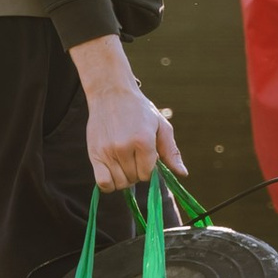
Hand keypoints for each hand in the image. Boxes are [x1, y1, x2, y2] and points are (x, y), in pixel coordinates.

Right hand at [74, 41, 184, 192]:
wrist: (110, 93)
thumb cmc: (139, 110)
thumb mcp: (160, 126)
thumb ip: (171, 151)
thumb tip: (183, 174)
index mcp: (143, 141)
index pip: (147, 174)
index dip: (148, 168)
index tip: (145, 156)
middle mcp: (124, 147)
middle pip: (134, 179)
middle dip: (137, 171)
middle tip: (134, 156)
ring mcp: (107, 151)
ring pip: (120, 183)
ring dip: (124, 178)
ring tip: (124, 162)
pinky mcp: (94, 153)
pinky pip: (102, 183)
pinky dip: (109, 184)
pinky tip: (113, 172)